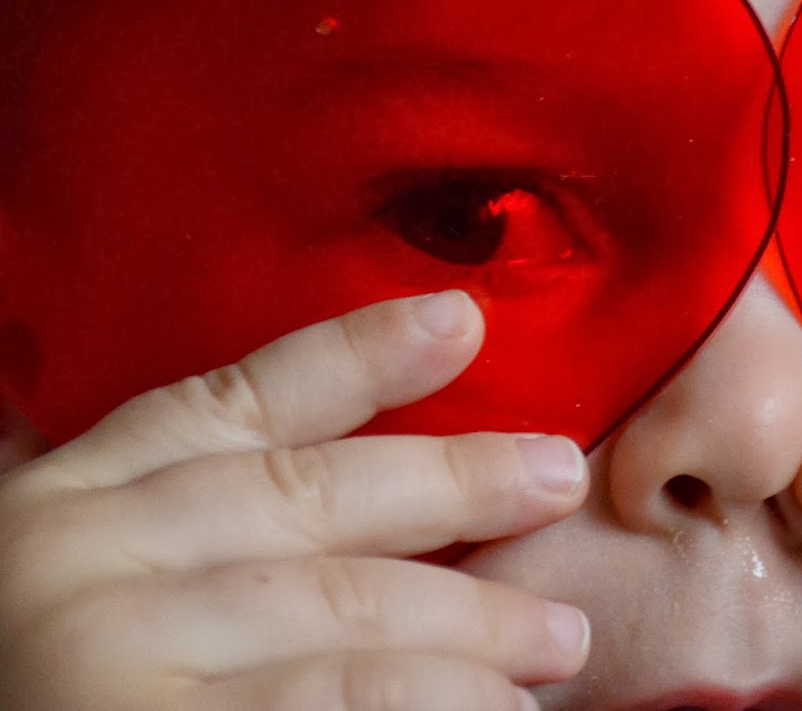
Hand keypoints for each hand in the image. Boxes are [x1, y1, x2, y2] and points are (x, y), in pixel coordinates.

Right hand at [0, 292, 589, 710]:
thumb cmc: (49, 668)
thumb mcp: (90, 567)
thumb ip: (194, 514)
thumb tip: (388, 474)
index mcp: (74, 496)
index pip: (236, 402)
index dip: (359, 355)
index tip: (462, 320)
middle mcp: (90, 562)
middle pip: (316, 500)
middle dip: (458, 485)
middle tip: (559, 481)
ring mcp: (119, 663)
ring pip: (347, 621)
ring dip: (473, 627)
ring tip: (559, 639)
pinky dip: (431, 708)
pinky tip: (495, 710)